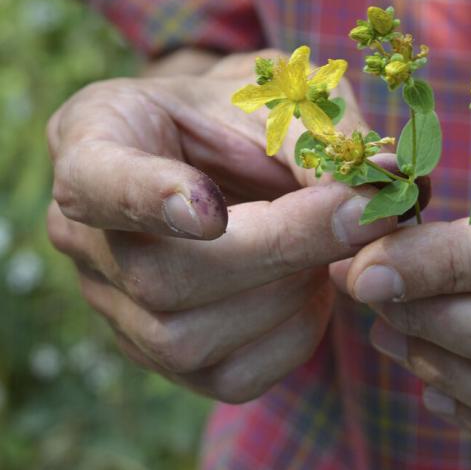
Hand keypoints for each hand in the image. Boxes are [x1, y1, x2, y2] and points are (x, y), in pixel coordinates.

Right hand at [47, 52, 393, 400]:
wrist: (214, 153)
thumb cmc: (235, 112)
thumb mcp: (270, 93)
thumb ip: (316, 132)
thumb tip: (388, 179)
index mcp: (92, 141)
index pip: (96, 180)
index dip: (148, 199)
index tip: (207, 209)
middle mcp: (82, 236)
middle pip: (162, 276)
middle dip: (281, 248)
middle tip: (363, 214)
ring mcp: (113, 307)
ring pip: (192, 339)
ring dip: (293, 290)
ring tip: (337, 240)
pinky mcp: (159, 359)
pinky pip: (230, 376)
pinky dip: (295, 332)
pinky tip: (314, 283)